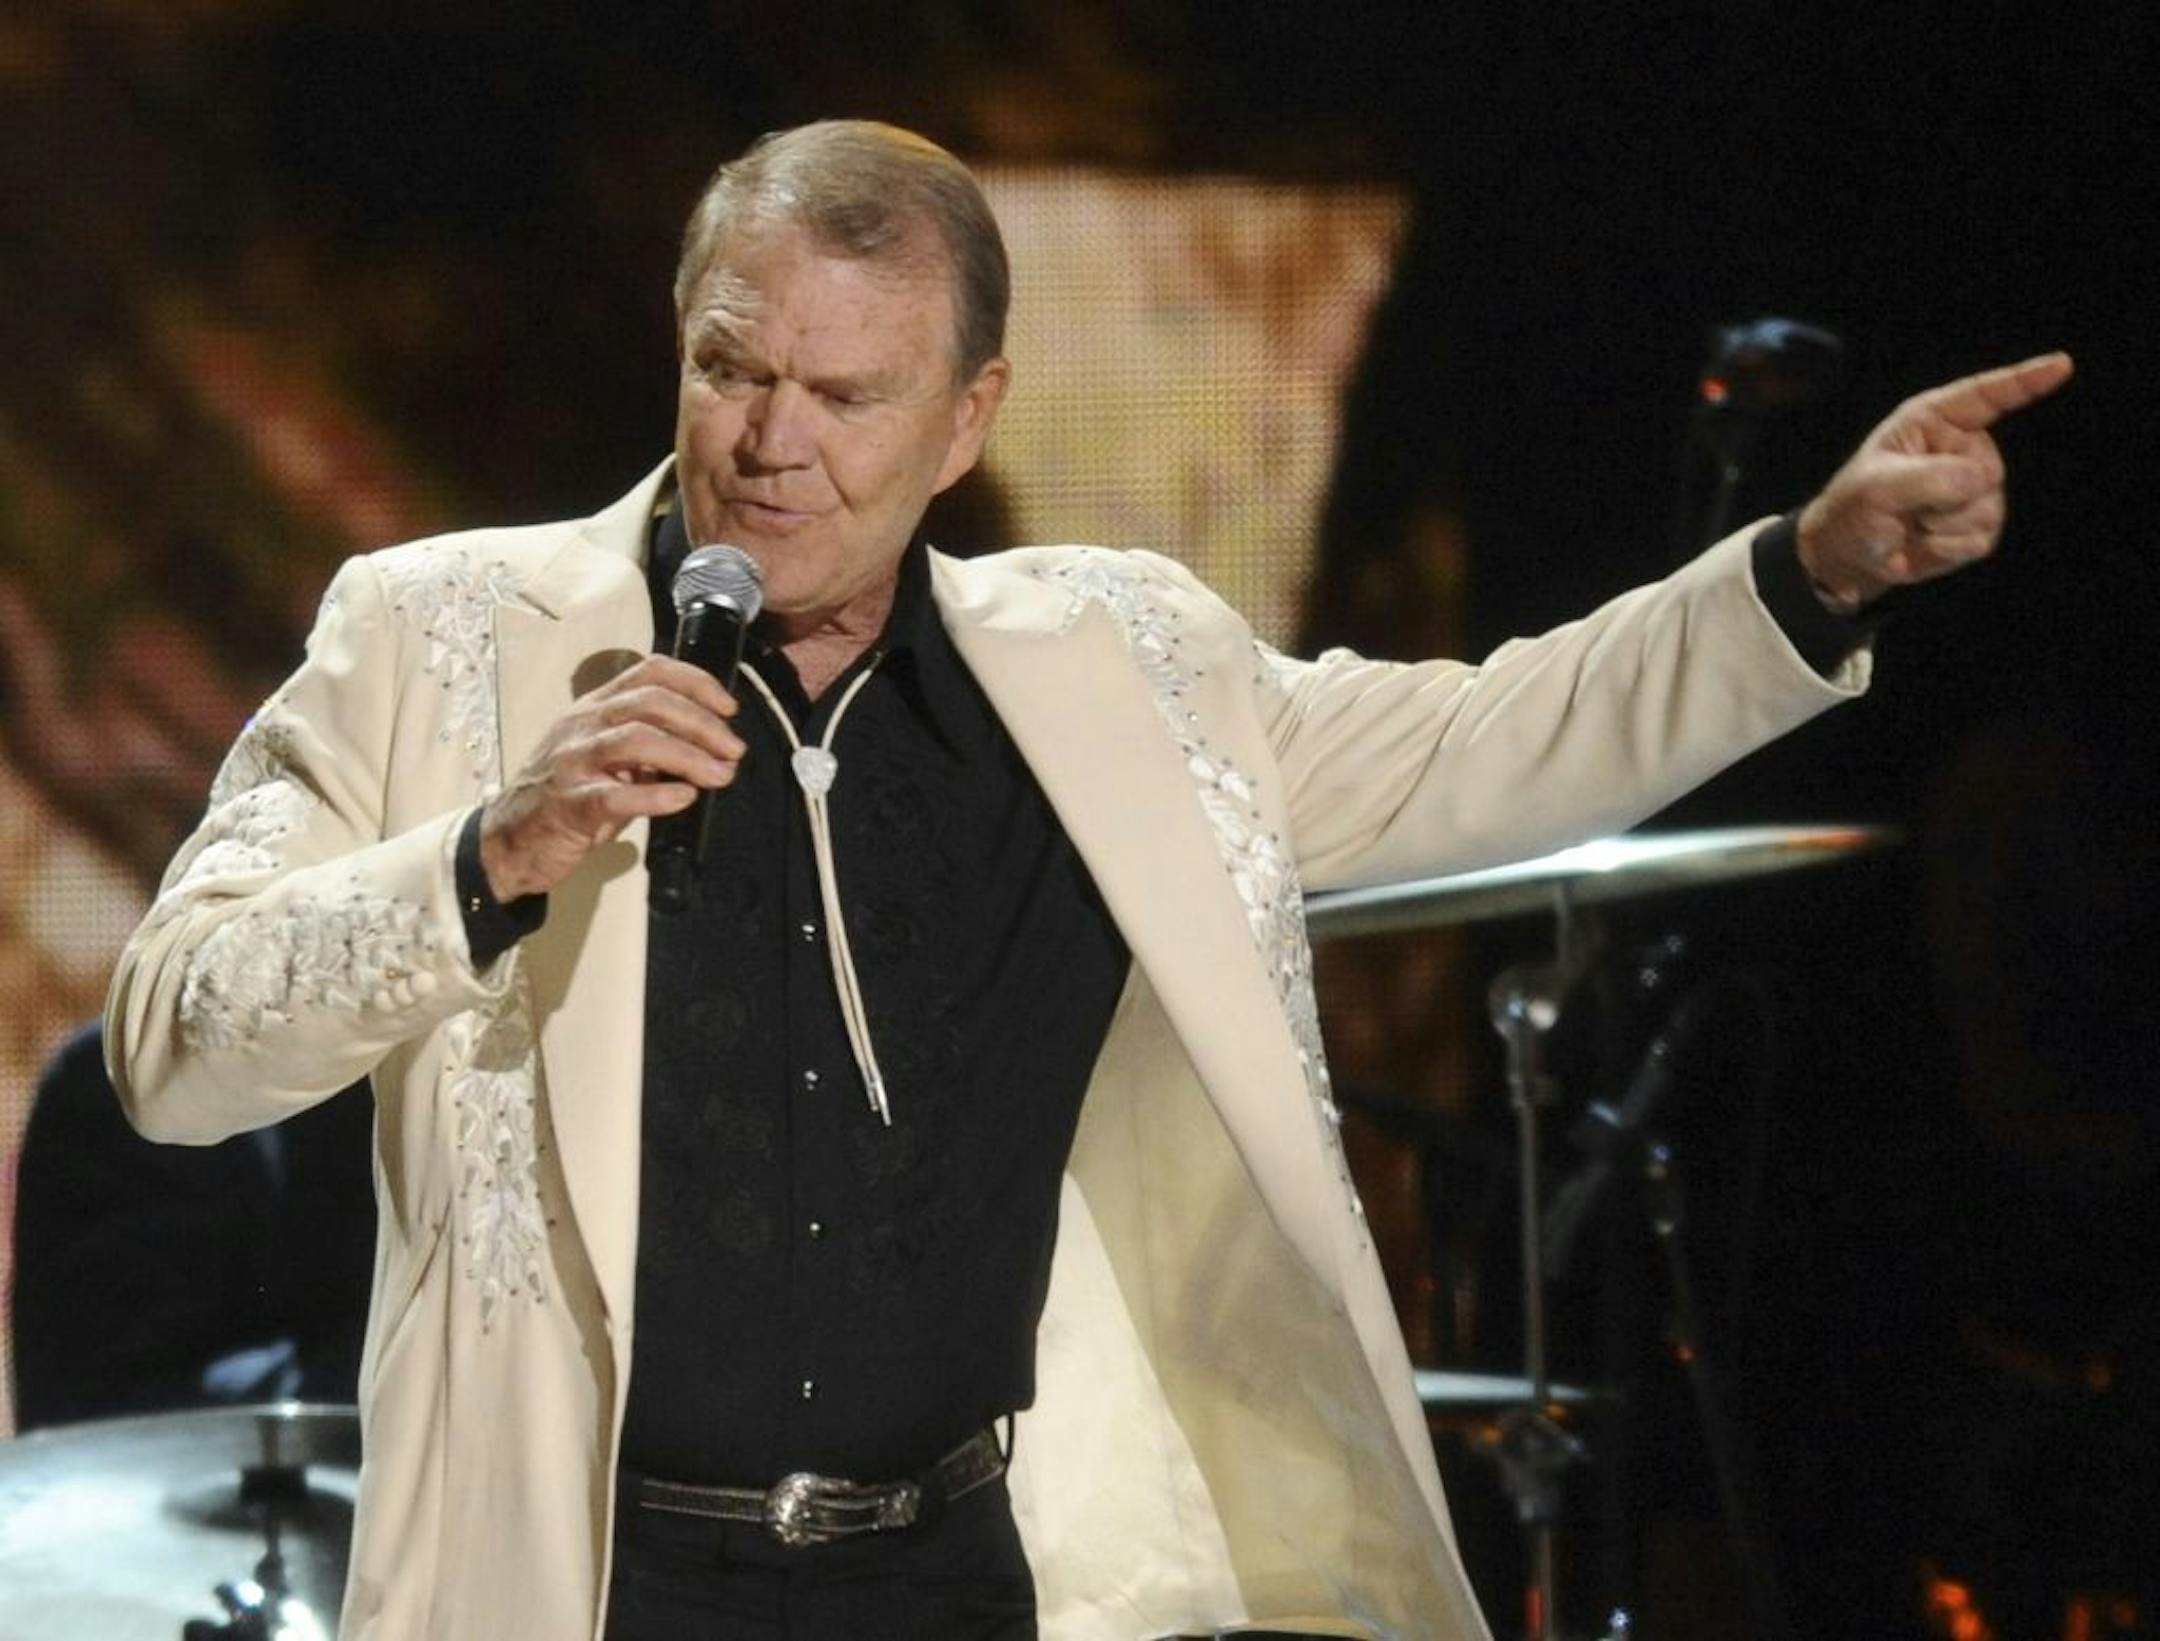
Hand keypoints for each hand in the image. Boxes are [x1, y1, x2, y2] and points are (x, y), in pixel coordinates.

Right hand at [479, 655, 744, 899]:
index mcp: (594, 707)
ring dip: (690, 756)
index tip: (729, 709)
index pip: (649, 672)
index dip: (696, 683)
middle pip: (650, 702)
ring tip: (721, 775)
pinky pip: (616, 794)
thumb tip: (709, 747)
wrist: (509, 842)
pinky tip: (684, 798)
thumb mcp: (608, 761)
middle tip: (734, 750)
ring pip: (637, 740)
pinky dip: (658, 795)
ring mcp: (572, 762)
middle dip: (703, 723)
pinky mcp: (568, 803)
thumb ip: (650, 747)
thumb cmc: (567, 797)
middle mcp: (582, 724)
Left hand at [1796, 351, 2073, 609]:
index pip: (1985, 396)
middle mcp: (1962, 447)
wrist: (1848, 554)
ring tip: (1910, 523)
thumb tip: (1981, 479)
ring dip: (1942, 527)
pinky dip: (1946, 549)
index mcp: (1932, 421)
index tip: (2061, 364)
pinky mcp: (1980, 523)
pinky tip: (1921, 543)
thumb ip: (1927, 478)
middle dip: (1945, 498)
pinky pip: (1981, 538)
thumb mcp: (1875, 488)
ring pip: (1986, 509)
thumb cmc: (1852, 508)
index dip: (2026, 379)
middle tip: (1903, 507)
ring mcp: (1976, 486)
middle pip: (1986, 472)